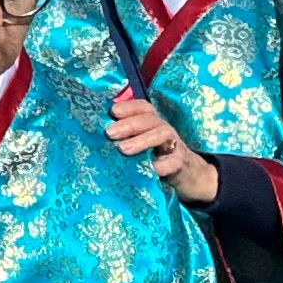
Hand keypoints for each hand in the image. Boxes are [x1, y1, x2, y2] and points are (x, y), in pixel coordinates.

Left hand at [104, 91, 218, 205]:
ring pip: (161, 135)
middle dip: (129, 124)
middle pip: (149, 120)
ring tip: (123, 149)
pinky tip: (150, 169)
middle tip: (109, 133)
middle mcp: (164, 129)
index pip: (143, 108)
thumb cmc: (156, 156)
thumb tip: (94, 134)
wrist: (188, 175)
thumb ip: (125, 137)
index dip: (128, 107)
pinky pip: (174, 162)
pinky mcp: (181, 163)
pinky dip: (162, 165)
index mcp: (152, 122)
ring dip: (141, 140)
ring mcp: (175, 145)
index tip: (112, 111)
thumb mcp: (141, 143)